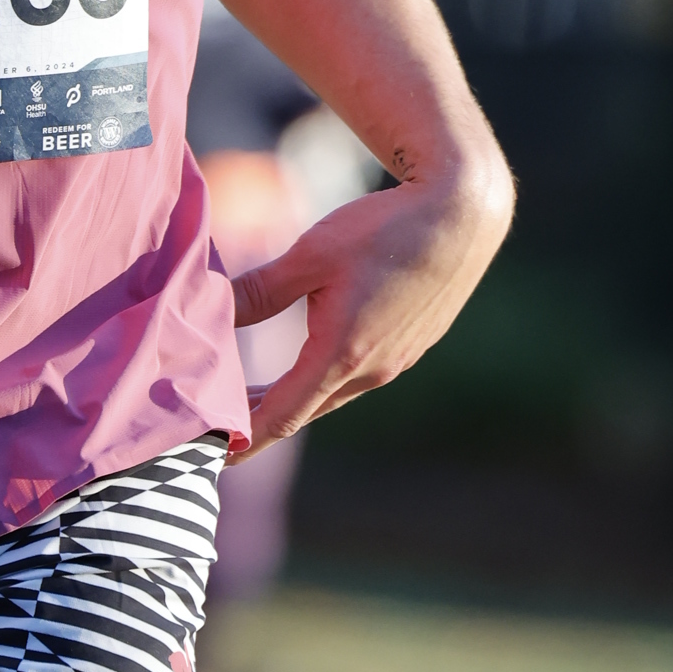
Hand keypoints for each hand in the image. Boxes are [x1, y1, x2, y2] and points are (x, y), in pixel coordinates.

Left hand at [225, 145, 513, 453]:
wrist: (462, 214)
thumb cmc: (384, 229)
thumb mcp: (310, 255)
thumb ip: (260, 292)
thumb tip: (210, 314)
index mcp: (342, 354)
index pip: (282, 416)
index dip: (244, 439)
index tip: (212, 457)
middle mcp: (372, 370)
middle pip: (304, 410)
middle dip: (257, 419)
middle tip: (214, 424)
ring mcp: (396, 361)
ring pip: (331, 392)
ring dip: (291, 396)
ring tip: (248, 395)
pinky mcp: (411, 346)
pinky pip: (357, 375)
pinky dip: (323, 378)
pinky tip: (308, 361)